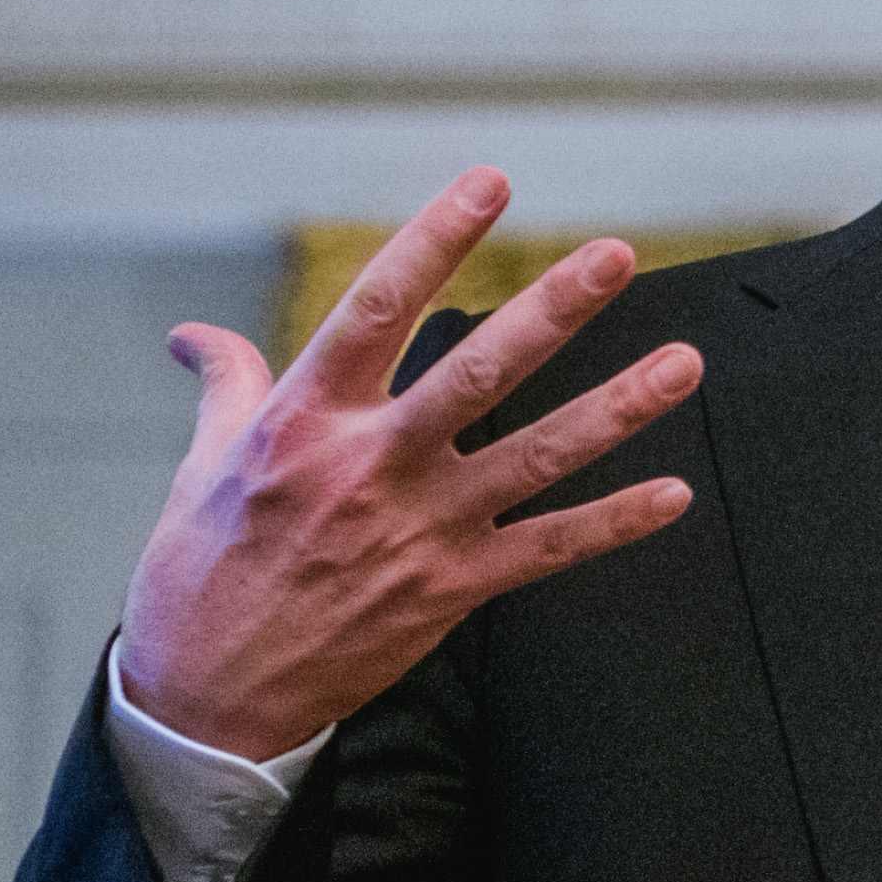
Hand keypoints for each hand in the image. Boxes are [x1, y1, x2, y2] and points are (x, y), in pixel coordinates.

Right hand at [114, 169, 708, 760]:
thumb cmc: (200, 572)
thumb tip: (195, 334)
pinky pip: (551, 548)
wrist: (209, 698)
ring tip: (686, 362)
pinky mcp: (453, 589)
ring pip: (537, 455)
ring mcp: (419, 529)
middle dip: (552, 311)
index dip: (435, 241)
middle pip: (476, 372)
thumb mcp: (201, 467)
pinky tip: (676, 492)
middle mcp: (369, 465)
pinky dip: (615, 522)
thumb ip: (226, 387)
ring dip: (618, 407)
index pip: (375, 309)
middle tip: (616, 254)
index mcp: (303, 421)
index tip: (490, 184)